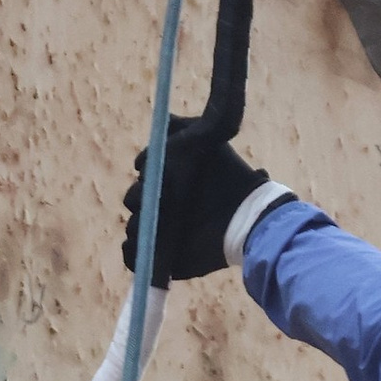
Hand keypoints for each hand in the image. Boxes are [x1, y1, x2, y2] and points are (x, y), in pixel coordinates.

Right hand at [118, 127, 269, 282]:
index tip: (147, 166)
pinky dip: (133, 253)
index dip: (144, 170)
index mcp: (173, 184)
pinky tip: (144, 245)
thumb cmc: (228, 178)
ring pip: (134, 229)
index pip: (145, 177)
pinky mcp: (166, 260)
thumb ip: (184, 128)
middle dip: (139, 198)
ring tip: (154, 223)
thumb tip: (165, 120)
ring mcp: (163, 234)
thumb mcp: (207, 143)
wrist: (247, 217)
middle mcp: (166, 208)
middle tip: (154, 198)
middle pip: (135, 202)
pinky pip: (134, 257)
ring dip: (137, 226)